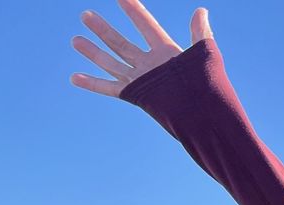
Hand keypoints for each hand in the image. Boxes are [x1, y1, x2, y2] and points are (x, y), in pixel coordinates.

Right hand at [71, 0, 212, 97]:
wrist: (204, 115)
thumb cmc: (209, 85)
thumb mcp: (206, 55)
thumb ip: (200, 33)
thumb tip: (201, 10)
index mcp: (166, 52)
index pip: (145, 25)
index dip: (133, 9)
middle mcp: (151, 64)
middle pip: (121, 43)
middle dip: (103, 29)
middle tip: (85, 14)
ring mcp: (142, 79)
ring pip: (111, 62)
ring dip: (93, 51)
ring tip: (75, 39)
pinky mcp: (136, 95)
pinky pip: (110, 88)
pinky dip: (92, 83)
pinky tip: (74, 77)